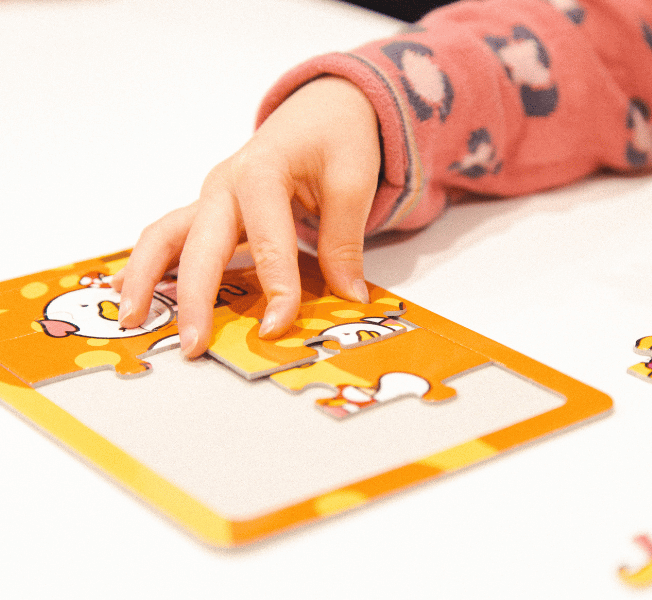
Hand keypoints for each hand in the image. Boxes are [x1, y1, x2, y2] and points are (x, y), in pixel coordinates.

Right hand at [112, 76, 380, 356]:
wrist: (322, 108)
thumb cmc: (336, 138)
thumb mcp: (353, 182)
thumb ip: (344, 243)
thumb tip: (347, 297)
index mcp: (262, 173)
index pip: (267, 242)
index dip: (274, 289)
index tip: (277, 328)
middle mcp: (225, 185)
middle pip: (197, 243)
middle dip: (192, 297)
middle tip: (193, 345)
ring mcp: (211, 197)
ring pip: (164, 236)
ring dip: (144, 277)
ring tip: (132, 319)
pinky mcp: (209, 210)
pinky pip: (171, 237)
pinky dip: (151, 265)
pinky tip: (132, 293)